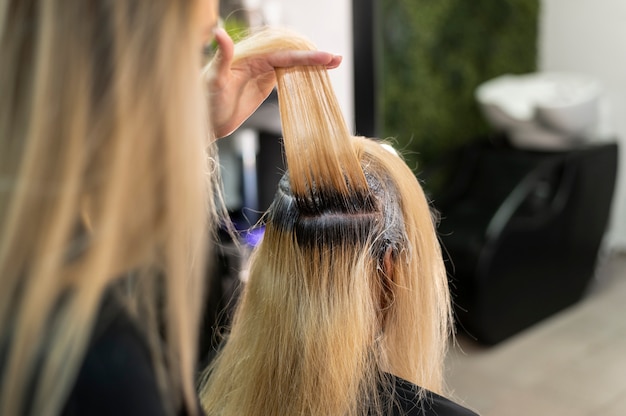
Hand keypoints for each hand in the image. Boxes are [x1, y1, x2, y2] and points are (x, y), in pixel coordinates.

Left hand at [206, 28, 341, 138]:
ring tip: (333, 66)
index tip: (325, 58)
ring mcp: (262, 74)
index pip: (283, 55)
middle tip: (337, 59)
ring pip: (292, 66)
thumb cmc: (204, 100)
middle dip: (314, 58)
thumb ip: (221, 57)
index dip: (305, 57)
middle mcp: (258, 63)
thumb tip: (219, 32)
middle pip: (292, 57)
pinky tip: (315, 78)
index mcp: (250, 58)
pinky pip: (286, 78)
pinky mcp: (263, 86)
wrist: (204, 121)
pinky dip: (302, 77)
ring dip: (311, 66)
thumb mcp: (213, 79)